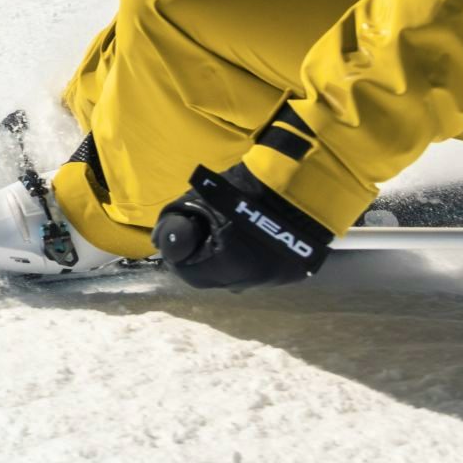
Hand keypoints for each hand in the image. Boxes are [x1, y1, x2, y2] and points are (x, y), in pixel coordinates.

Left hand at [152, 163, 332, 288]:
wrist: (301, 182)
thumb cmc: (244, 188)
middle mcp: (253, 280)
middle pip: (214, 279)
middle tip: (199, 236)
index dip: (178, 257)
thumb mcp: (198, 201)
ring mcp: (276, 279)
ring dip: (224, 261)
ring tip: (224, 235)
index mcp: (228, 266)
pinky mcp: (294, 272)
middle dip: (200, 260)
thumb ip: (175, 224)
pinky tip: (247, 239)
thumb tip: (161, 243)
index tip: (177, 241)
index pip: (188, 274)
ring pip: (238, 277)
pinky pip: (261, 272)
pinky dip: (248, 259)